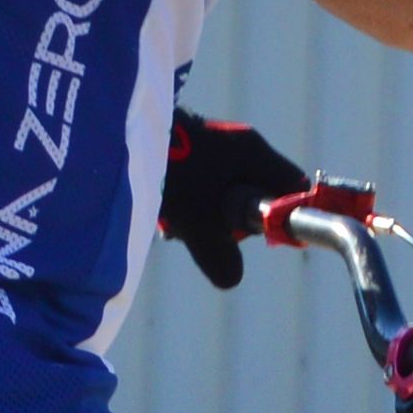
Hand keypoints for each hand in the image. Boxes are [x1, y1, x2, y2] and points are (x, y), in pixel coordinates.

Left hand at [158, 111, 311, 288]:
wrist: (120, 134)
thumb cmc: (168, 173)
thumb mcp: (197, 224)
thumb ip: (220, 255)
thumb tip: (232, 278)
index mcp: (252, 152)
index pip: (292, 186)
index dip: (285, 215)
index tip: (262, 234)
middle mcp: (236, 144)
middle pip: (255, 194)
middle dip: (231, 221)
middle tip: (207, 232)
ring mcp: (210, 144)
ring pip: (221, 192)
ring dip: (201, 215)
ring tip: (176, 223)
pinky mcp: (184, 148)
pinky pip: (197, 184)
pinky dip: (184, 202)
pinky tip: (162, 211)